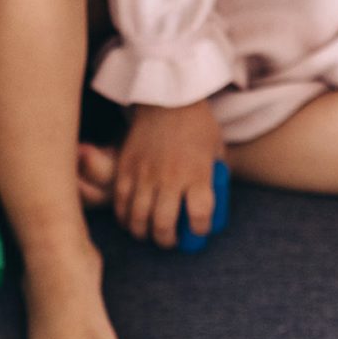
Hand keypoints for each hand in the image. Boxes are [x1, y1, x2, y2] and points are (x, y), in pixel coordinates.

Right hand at [114, 99, 226, 247]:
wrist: (166, 98)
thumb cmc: (196, 123)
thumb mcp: (217, 148)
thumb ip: (215, 174)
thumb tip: (214, 196)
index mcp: (197, 174)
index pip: (199, 215)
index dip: (200, 229)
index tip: (199, 230)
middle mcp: (170, 178)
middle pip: (164, 225)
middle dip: (167, 240)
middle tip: (170, 240)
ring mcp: (145, 174)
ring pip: (138, 218)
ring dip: (144, 233)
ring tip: (148, 234)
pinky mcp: (126, 168)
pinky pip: (120, 203)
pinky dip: (124, 217)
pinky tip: (131, 220)